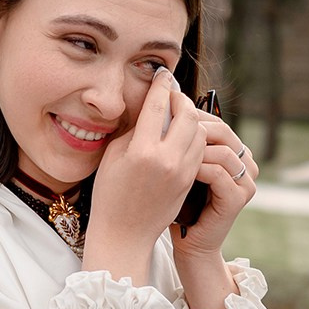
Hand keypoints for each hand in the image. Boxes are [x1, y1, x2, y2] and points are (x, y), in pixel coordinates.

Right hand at [84, 68, 209, 283]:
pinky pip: (199, 149)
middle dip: (181, 99)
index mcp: (142, 151)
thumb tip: (150, 109)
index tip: (162, 73)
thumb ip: (134, 131)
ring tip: (178, 114)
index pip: (157, 106)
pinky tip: (183, 134)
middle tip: (172, 94)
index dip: (161, 85)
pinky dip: (194, 136)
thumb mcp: (113, 157)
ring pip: (199, 131)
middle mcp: (166, 159)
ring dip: (191, 118)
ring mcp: (182, 171)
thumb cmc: (109, 195)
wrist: (124, 234)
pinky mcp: (189, 180)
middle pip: (187, 115)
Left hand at [172, 105, 256, 259]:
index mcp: (234, 151)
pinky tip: (179, 171)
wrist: (188, 241)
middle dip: (193, 127)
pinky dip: (198, 169)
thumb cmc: (179, 203)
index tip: (165, 113)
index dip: (191, 115)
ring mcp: (246, 180)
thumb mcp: (180, 166)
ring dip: (195, 149)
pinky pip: (219, 173)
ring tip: (170, 152)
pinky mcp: (240, 197)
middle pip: (223, 131)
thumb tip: (164, 107)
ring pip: (222, 150)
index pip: (216, 122)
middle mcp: (246, 163)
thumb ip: (181, 141)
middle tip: (166, 129)